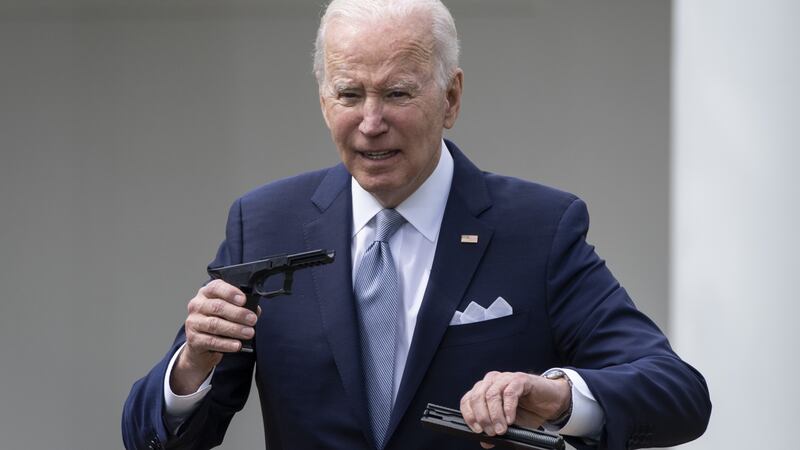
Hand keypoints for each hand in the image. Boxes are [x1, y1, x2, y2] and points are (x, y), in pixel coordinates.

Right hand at [170, 279, 259, 394]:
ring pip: (215, 324)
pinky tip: (237, 345)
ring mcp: (193, 322)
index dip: (230, 292)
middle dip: (238, 313)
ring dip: (235, 329)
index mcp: (206, 293)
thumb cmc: (218, 322)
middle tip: (252, 319)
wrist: (201, 344)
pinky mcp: (193, 339)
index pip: (216, 287)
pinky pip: (211, 341)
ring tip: (249, 333)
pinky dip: (226, 344)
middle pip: (217, 306)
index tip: (243, 300)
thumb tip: (255, 310)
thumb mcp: (229, 311)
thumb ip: (242, 307)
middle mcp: (197, 305)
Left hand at [460, 371, 570, 448]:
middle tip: (490, 432)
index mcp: (484, 390)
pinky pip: (510, 392)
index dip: (469, 415)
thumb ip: (495, 429)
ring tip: (501, 429)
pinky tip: (510, 420)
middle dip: (482, 417)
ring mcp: (505, 378)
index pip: (467, 400)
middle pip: (477, 397)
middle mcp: (492, 382)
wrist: (550, 402)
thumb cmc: (527, 410)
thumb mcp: (508, 424)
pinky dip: (508, 408)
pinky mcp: (520, 379)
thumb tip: (484, 441)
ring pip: (492, 394)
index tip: (476, 430)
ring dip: (495, 415)